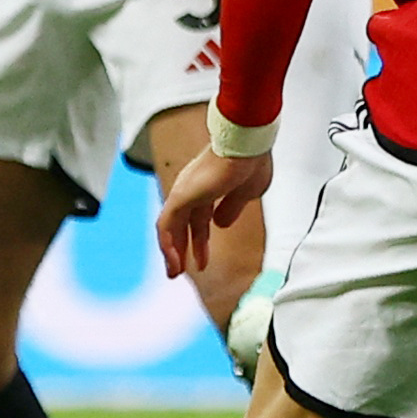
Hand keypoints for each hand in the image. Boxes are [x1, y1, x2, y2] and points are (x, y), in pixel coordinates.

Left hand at [156, 146, 274, 278]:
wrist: (247, 144)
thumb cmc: (251, 161)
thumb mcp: (247, 193)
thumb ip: (232, 208)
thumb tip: (221, 224)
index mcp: (209, 186)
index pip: (199, 218)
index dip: (201, 240)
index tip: (203, 260)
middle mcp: (192, 188)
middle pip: (182, 223)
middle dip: (183, 248)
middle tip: (181, 269)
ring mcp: (184, 192)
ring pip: (170, 227)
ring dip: (172, 251)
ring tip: (174, 273)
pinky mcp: (180, 197)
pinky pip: (166, 227)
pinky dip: (168, 246)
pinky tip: (175, 263)